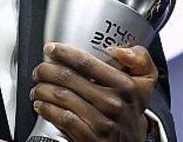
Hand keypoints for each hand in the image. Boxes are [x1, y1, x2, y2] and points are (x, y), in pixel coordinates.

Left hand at [30, 42, 156, 141]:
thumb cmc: (131, 110)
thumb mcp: (145, 81)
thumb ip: (139, 58)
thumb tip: (117, 50)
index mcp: (126, 85)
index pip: (87, 63)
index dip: (64, 53)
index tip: (51, 48)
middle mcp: (114, 103)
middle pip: (69, 78)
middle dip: (46, 71)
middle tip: (39, 70)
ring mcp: (102, 122)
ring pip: (62, 97)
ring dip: (42, 89)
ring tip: (37, 87)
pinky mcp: (90, 138)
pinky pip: (63, 118)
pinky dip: (47, 109)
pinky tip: (41, 105)